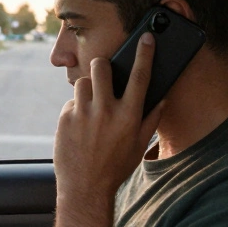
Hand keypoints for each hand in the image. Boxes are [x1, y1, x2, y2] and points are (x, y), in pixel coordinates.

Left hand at [54, 33, 163, 202]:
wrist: (85, 189)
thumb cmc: (115, 168)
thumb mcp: (138, 146)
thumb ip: (151, 120)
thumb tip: (162, 98)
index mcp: (129, 116)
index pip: (140, 76)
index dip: (145, 53)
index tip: (147, 38)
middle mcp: (106, 111)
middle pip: (101, 66)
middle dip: (103, 65)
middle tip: (105, 74)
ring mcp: (83, 114)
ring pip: (83, 82)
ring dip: (89, 89)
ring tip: (92, 106)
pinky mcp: (64, 119)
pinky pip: (71, 103)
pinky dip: (76, 110)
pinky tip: (80, 126)